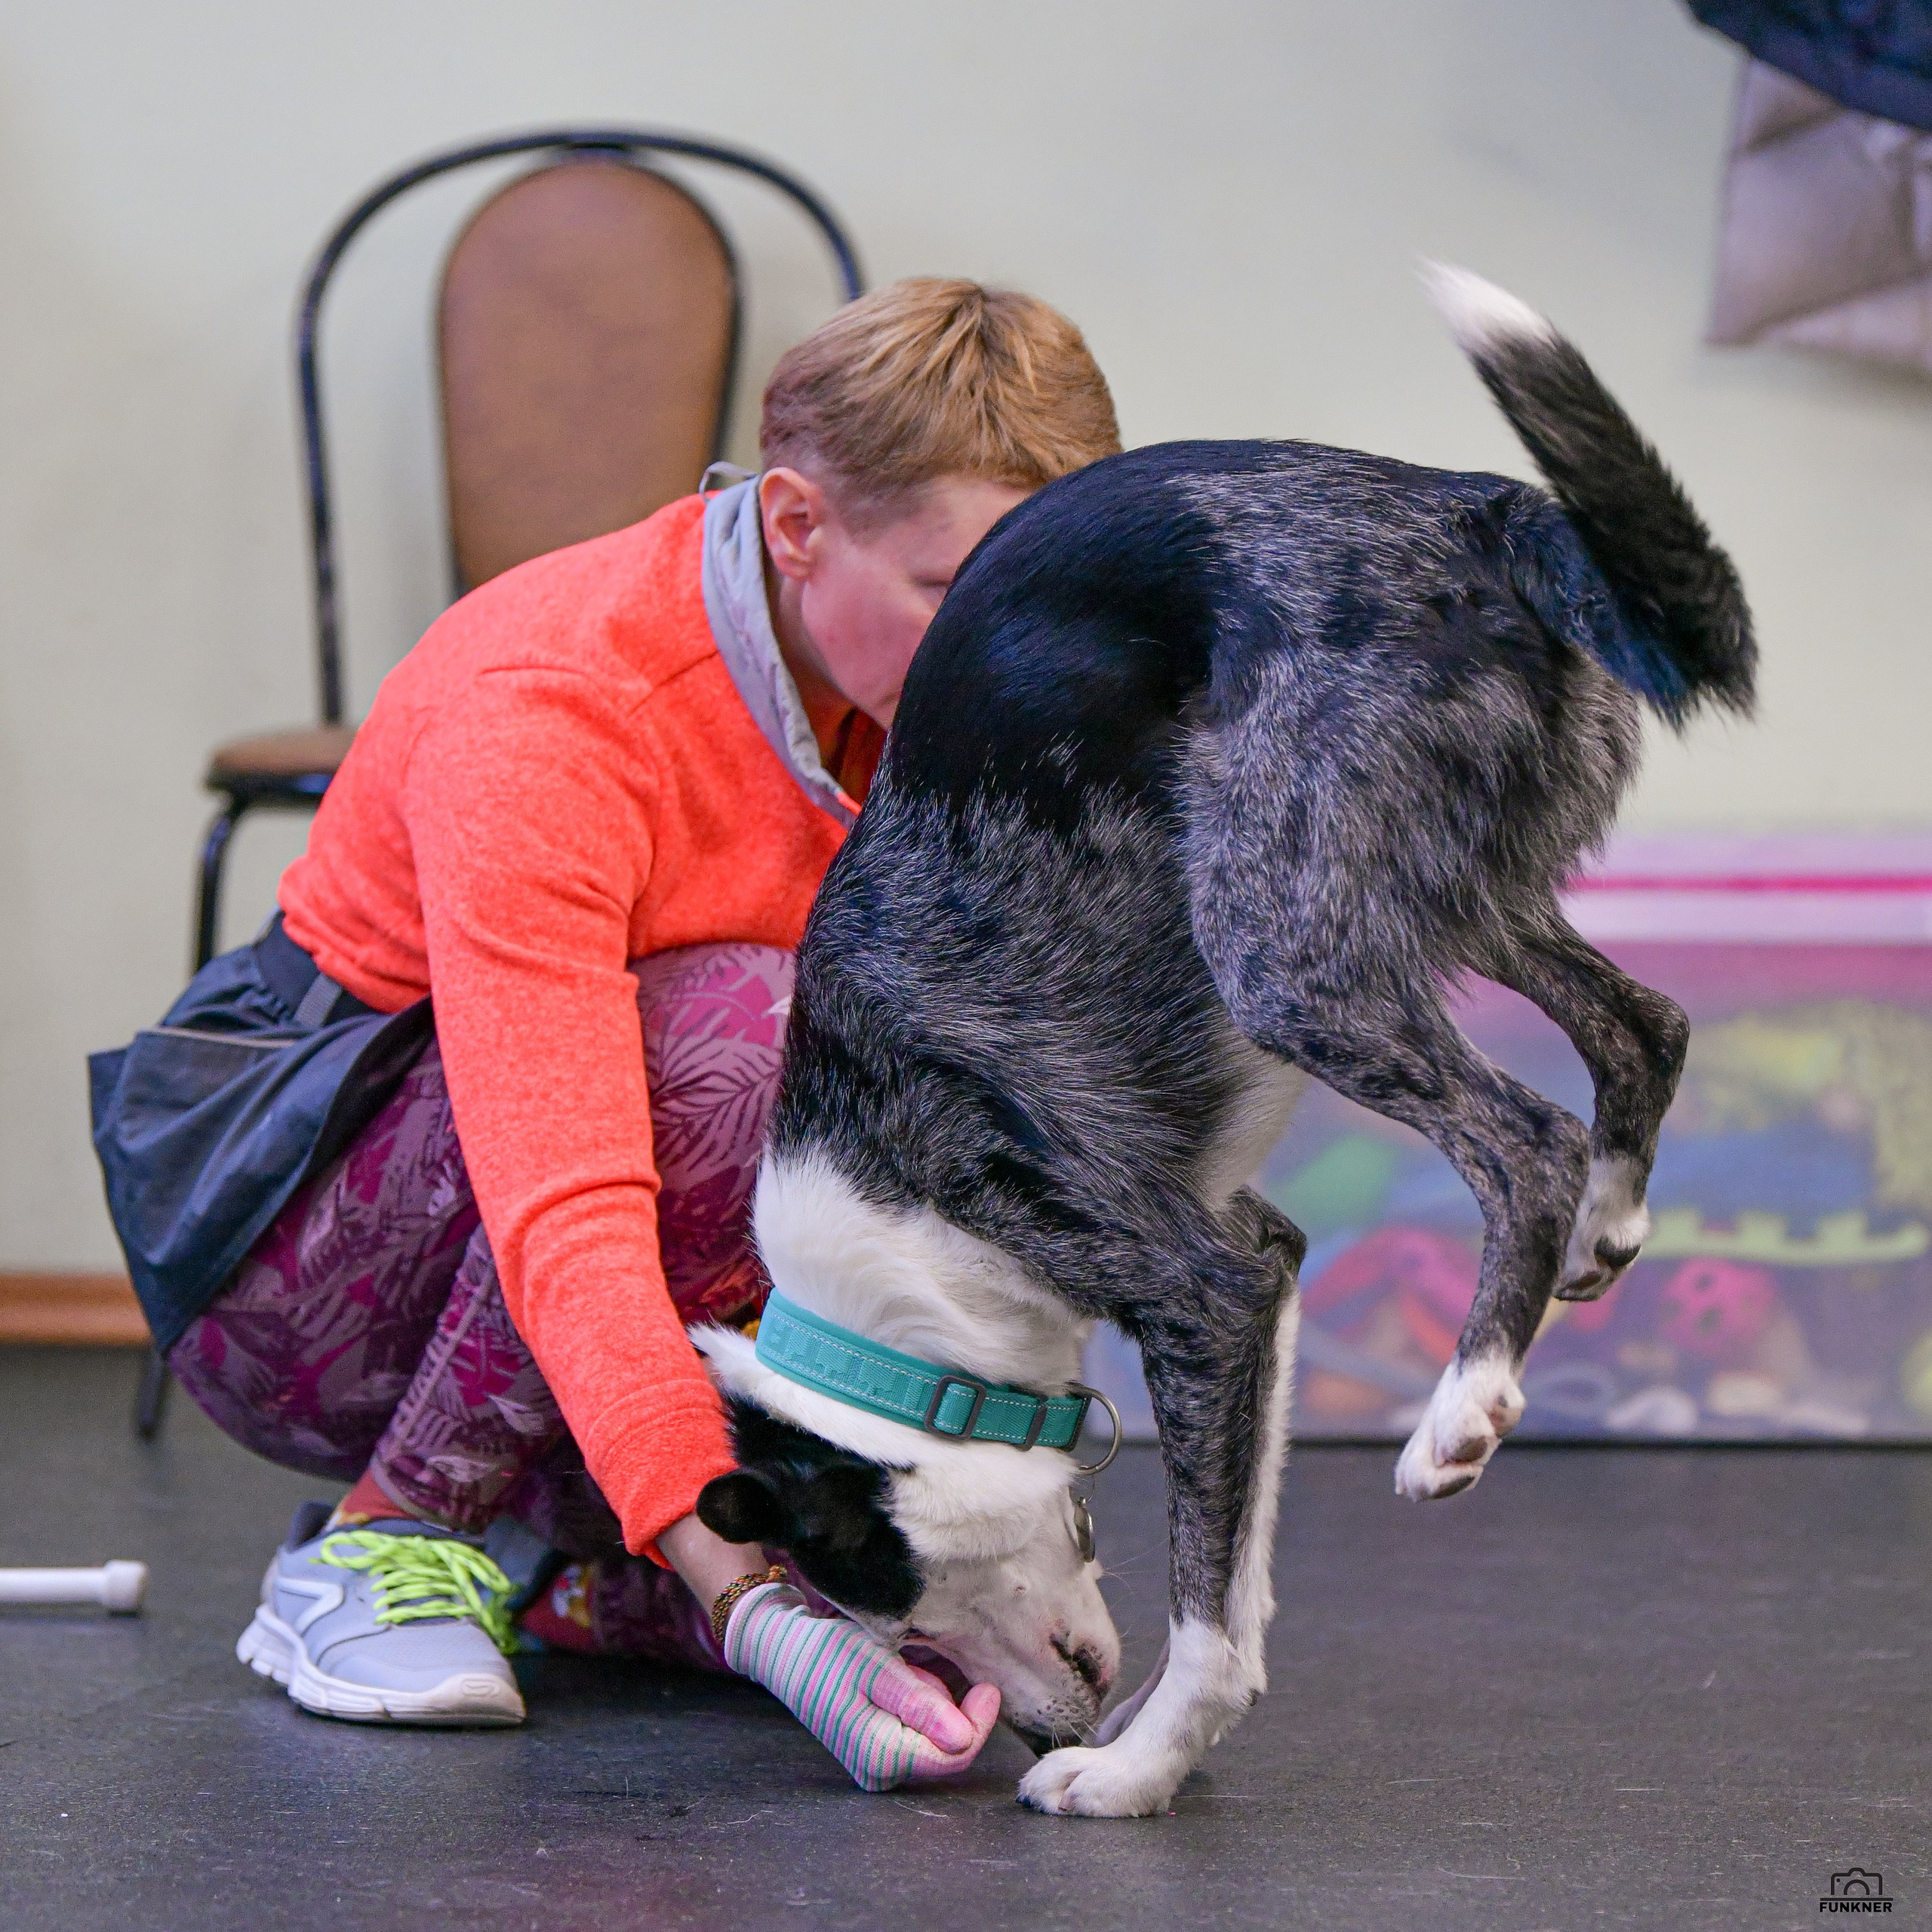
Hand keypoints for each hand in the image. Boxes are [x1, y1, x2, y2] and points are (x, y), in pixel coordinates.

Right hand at [723, 1581, 1000, 1790]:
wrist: (787, 1654)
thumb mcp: (878, 1667)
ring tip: (899, 1671)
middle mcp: (880, 1772)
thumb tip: (964, 1739)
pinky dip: (918, 1705)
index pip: (957, 1754)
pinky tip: (894, 1683)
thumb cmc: (829, 1654)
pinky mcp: (876, 1754)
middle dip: (947, 1705)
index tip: (987, 1685)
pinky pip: (918, 1733)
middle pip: (948, 1746)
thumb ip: (920, 1704)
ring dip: (930, 1701)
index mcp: (882, 1756)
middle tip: (919, 1668)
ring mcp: (877, 1766)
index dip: (979, 1721)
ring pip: (935, 1736)